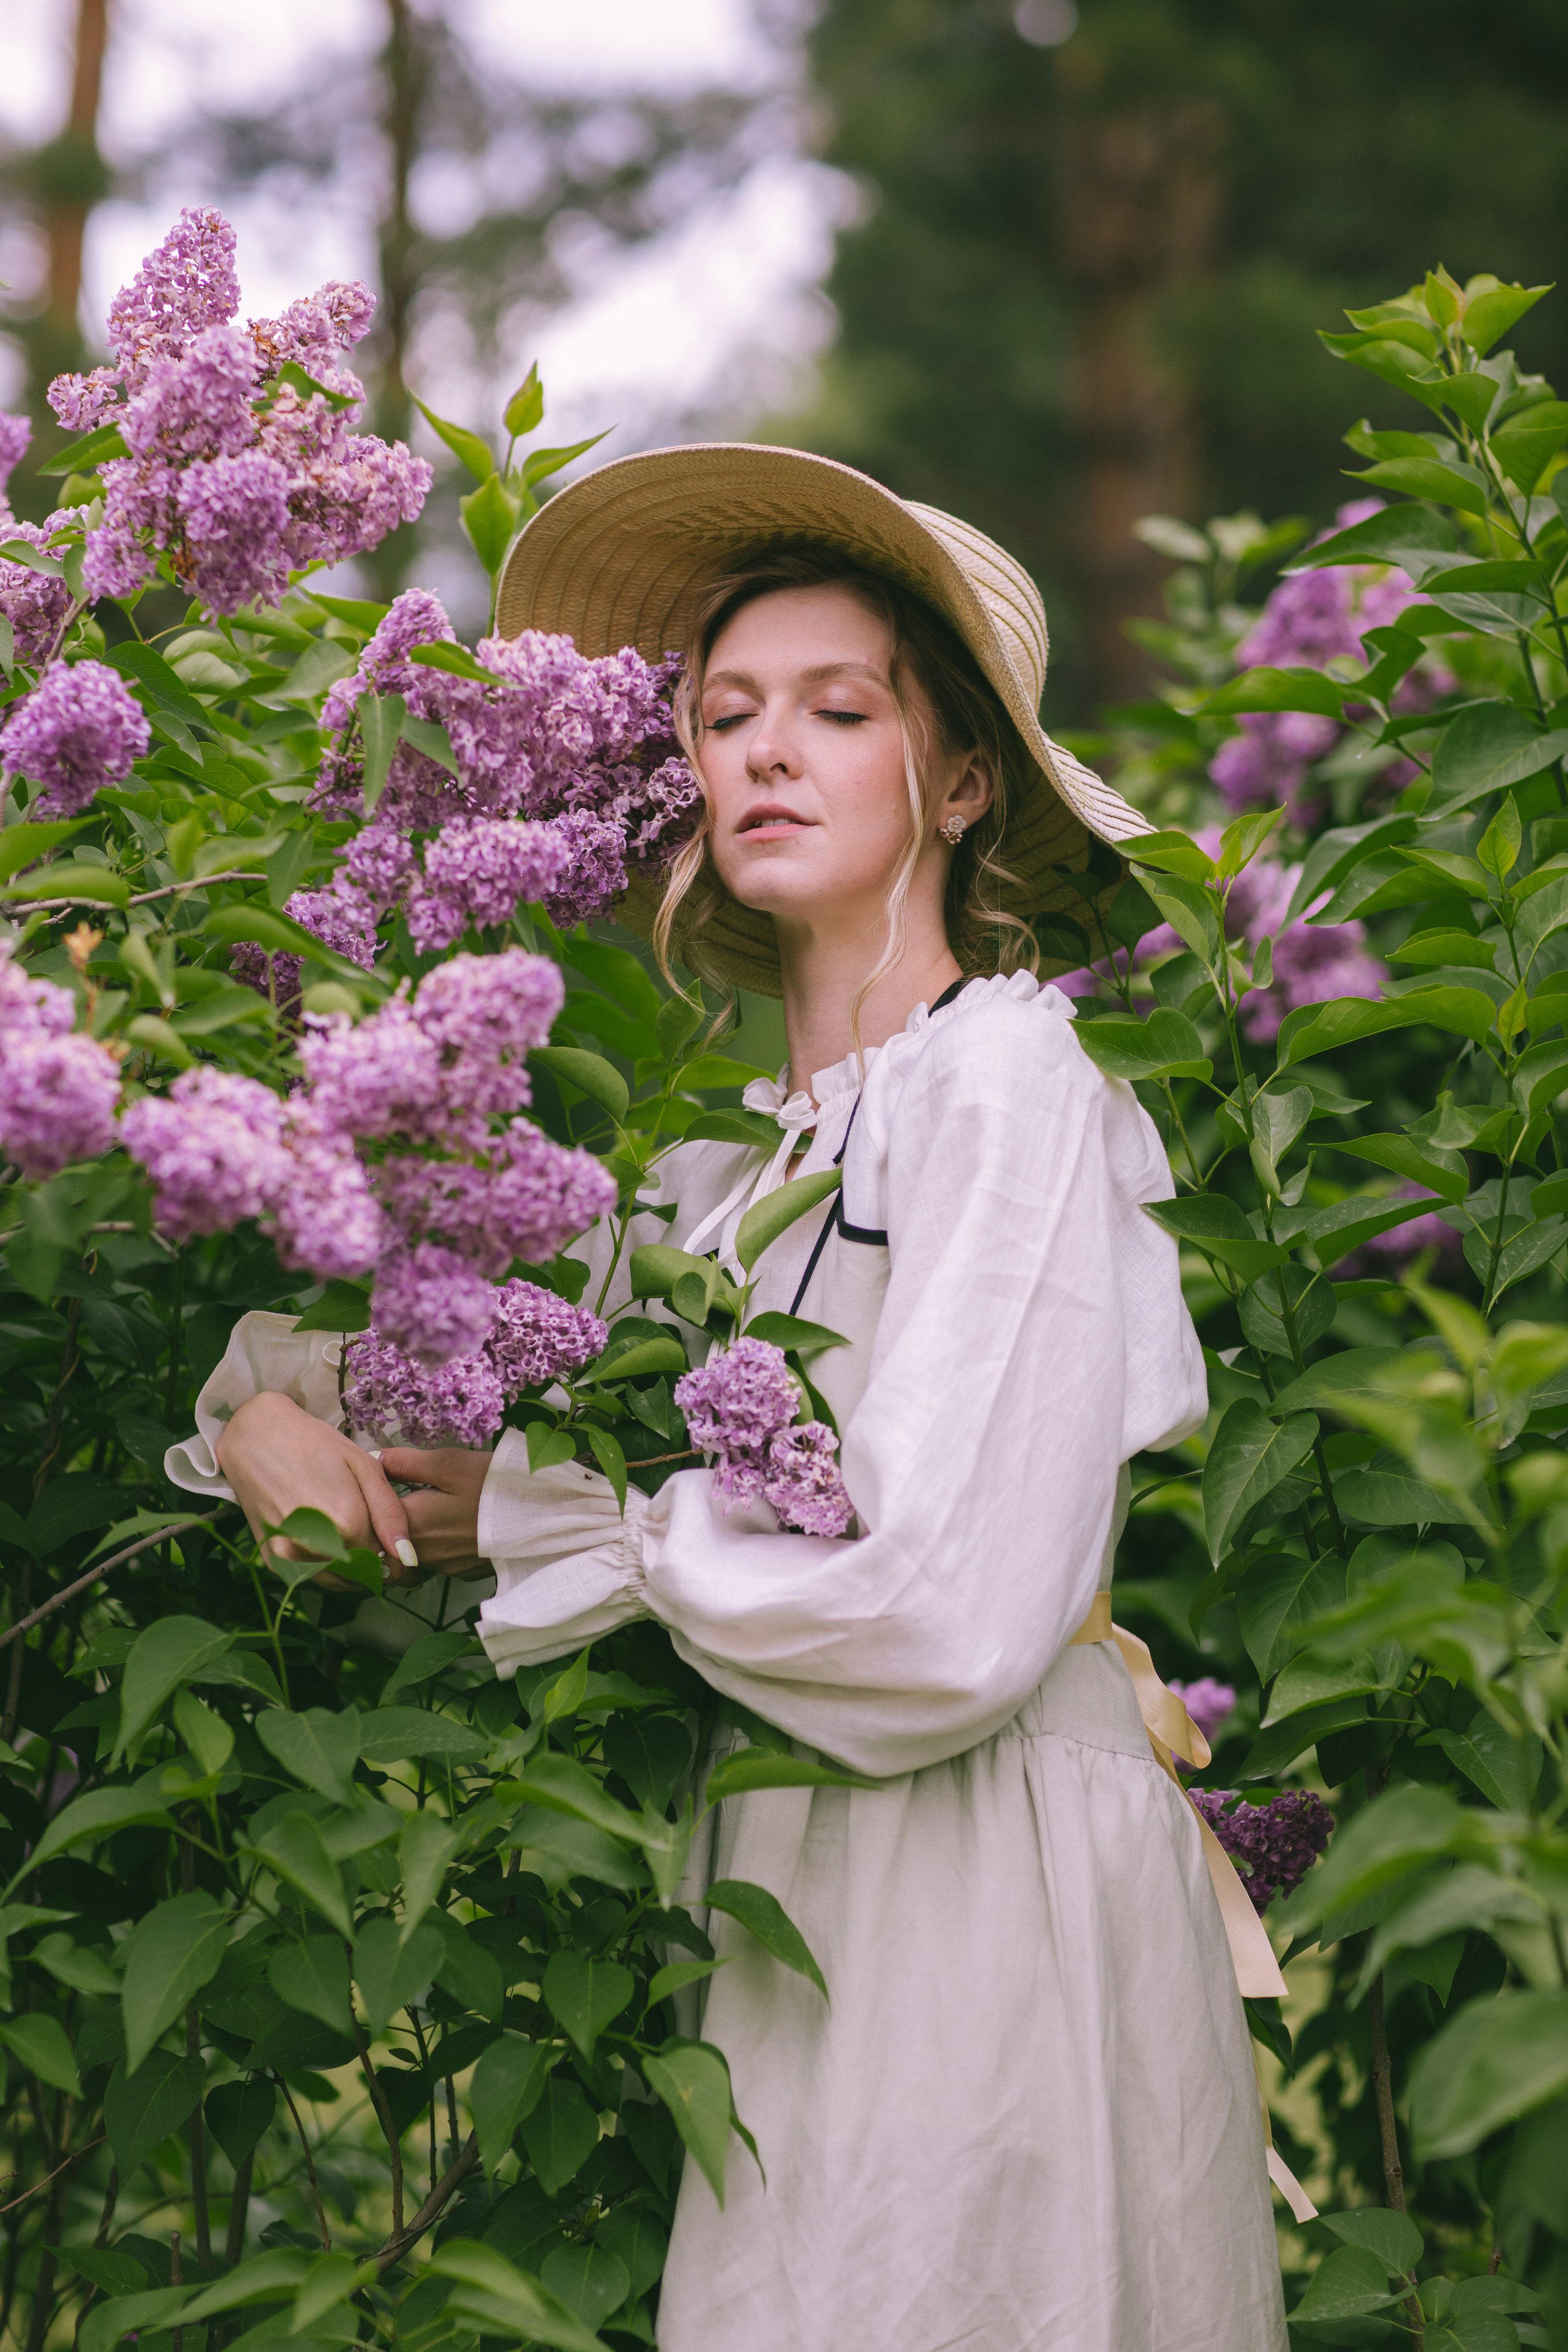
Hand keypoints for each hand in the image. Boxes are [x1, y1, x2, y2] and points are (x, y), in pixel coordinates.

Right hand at [216, 1391, 420, 1589]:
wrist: (258, 1437)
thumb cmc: (316, 1445)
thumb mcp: (365, 1466)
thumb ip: (390, 1513)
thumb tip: (408, 1557)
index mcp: (346, 1522)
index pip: (384, 1559)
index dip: (395, 1555)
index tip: (397, 1547)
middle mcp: (316, 1545)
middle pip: (361, 1574)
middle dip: (375, 1565)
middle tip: (376, 1542)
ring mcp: (289, 1555)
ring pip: (336, 1582)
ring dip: (351, 1572)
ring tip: (353, 1541)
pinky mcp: (272, 1558)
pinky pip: (309, 1577)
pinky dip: (325, 1569)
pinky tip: (328, 1543)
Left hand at [378, 1446, 492, 1578]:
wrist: (543, 1521)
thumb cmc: (495, 1486)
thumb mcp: (450, 1463)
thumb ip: (406, 1463)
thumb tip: (376, 1461)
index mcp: (410, 1524)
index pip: (369, 1517)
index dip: (369, 1498)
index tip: (379, 1482)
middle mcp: (421, 1553)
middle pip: (387, 1539)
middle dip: (389, 1518)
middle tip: (406, 1492)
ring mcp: (444, 1567)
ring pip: (413, 1550)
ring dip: (416, 1531)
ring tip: (435, 1506)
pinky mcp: (464, 1573)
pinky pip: (439, 1558)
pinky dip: (440, 1543)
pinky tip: (458, 1524)